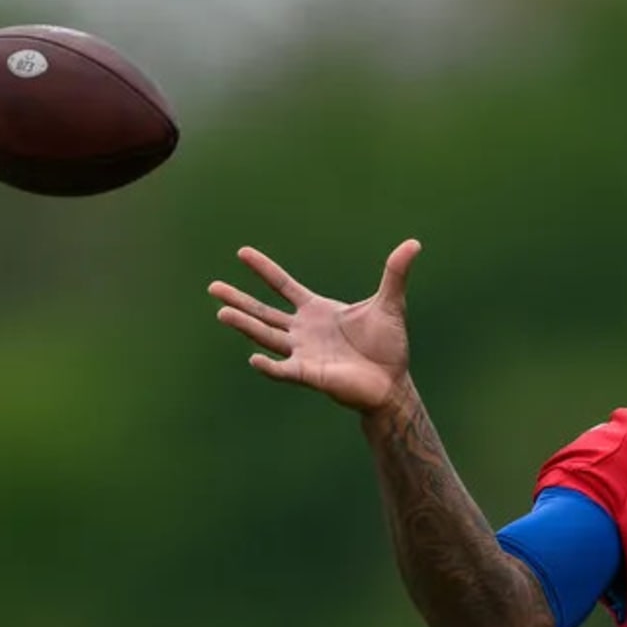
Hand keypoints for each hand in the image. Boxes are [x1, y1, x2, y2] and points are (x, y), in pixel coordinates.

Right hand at [207, 239, 422, 413]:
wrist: (392, 383)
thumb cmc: (388, 347)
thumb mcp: (390, 304)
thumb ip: (395, 274)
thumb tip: (414, 243)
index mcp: (317, 311)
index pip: (283, 286)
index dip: (264, 270)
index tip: (242, 253)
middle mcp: (304, 331)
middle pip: (264, 312)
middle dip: (239, 300)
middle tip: (212, 287)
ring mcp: (304, 353)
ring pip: (267, 336)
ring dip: (245, 325)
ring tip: (221, 312)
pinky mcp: (310, 374)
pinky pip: (284, 370)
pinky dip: (270, 366)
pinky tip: (254, 359)